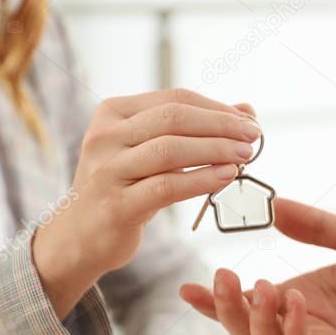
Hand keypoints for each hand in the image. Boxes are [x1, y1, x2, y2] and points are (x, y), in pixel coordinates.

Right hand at [34, 89, 259, 318]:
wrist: (81, 236)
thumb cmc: (126, 188)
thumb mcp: (154, 152)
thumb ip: (194, 129)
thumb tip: (247, 110)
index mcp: (113, 113)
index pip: (174, 98)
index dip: (217, 108)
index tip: (249, 120)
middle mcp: (105, 136)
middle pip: (174, 118)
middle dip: (221, 125)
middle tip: (254, 136)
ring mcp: (107, 170)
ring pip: (171, 149)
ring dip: (216, 150)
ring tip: (246, 155)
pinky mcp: (117, 204)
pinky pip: (167, 187)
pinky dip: (202, 179)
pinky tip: (227, 177)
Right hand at [180, 199, 335, 334]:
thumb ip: (320, 227)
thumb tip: (274, 204)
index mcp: (307, 298)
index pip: (251, 303)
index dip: (217, 299)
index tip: (188, 286)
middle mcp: (309, 327)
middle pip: (249, 330)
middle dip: (229, 308)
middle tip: (226, 278)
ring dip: (258, 321)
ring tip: (263, 288)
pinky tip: (296, 306)